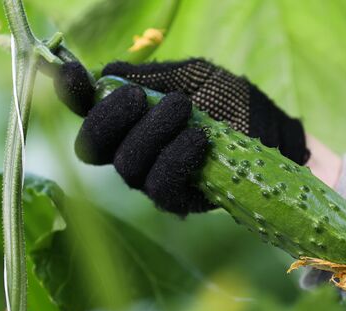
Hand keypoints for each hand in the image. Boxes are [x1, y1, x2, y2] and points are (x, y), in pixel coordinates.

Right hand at [54, 59, 308, 214]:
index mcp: (131, 120)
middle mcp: (134, 151)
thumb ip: (153, 77)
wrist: (272, 129)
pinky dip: (175, 159)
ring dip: (151, 134)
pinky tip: (198, 138)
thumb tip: (106, 74)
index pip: (88, 113)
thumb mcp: (193, 76)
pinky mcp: (181, 200)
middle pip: (94, 147)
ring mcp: (154, 178)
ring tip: (184, 109)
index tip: (73, 76)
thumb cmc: (232, 100)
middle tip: (139, 97)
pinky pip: (162, 187)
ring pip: (127, 167)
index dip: (73, 97)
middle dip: (110, 118)